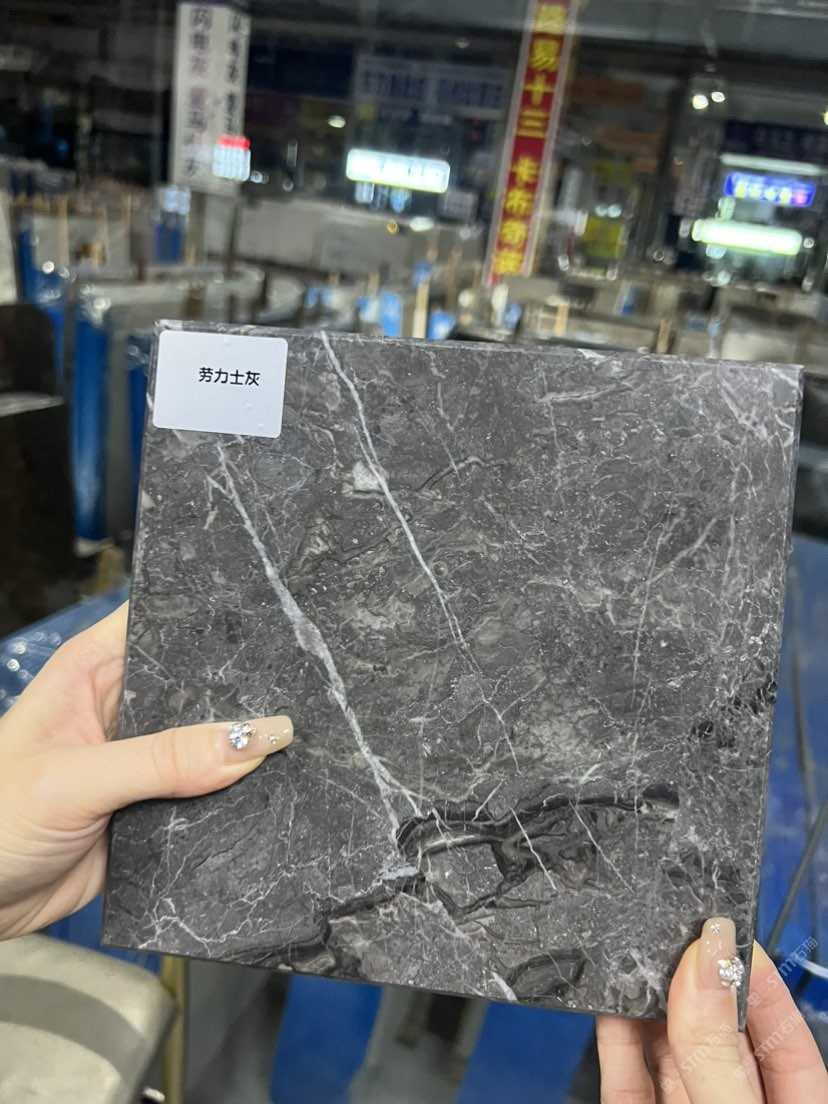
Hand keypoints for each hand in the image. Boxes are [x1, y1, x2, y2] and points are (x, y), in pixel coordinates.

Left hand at [0, 604, 292, 939]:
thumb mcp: (75, 780)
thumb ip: (164, 760)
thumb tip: (257, 738)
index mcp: (94, 670)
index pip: (165, 620)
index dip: (216, 616)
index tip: (279, 623)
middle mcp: (123, 707)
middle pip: (200, 684)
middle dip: (247, 691)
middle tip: (307, 691)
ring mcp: (140, 759)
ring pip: (210, 742)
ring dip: (245, 750)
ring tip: (303, 741)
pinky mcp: (153, 809)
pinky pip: (208, 796)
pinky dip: (235, 799)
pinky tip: (272, 792)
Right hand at [597, 917, 827, 1102]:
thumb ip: (718, 1052)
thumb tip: (707, 958)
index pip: (784, 1039)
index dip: (760, 982)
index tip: (731, 933)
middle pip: (718, 1036)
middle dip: (694, 982)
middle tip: (672, 931)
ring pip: (667, 1052)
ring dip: (648, 1003)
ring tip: (635, 954)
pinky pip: (626, 1081)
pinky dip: (615, 1041)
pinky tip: (609, 1006)